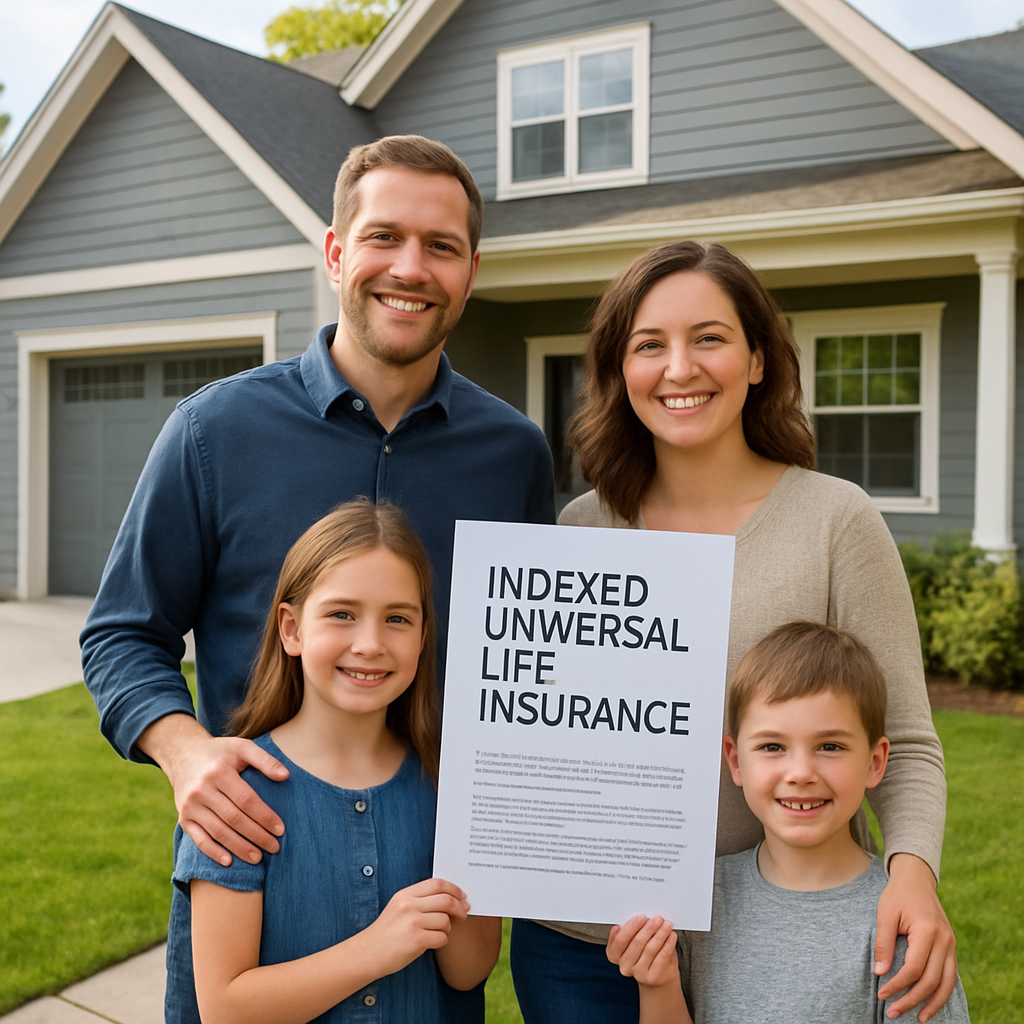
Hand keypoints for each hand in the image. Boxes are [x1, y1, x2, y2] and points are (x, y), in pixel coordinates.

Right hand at [138, 714, 288, 865]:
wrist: (183, 755)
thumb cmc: (220, 752)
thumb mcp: (242, 747)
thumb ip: (265, 760)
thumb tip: (286, 776)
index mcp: (219, 772)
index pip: (246, 799)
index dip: (264, 816)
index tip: (281, 829)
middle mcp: (202, 790)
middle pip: (233, 818)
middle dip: (256, 835)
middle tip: (275, 847)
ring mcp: (190, 806)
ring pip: (218, 831)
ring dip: (239, 847)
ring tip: (258, 858)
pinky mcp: (183, 818)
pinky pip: (198, 839)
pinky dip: (213, 852)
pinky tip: (229, 861)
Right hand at [362, 879, 470, 977]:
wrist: (368, 953)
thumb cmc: (386, 932)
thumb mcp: (398, 907)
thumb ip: (419, 899)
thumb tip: (449, 897)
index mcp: (405, 894)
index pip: (437, 884)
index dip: (454, 889)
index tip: (462, 896)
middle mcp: (409, 905)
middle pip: (446, 900)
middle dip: (459, 907)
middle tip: (464, 913)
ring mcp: (413, 922)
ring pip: (445, 920)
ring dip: (448, 928)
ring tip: (441, 932)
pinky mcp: (416, 940)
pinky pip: (441, 937)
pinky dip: (442, 940)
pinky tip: (434, 942)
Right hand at [607, 915, 679, 988]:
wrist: (658, 976)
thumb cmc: (644, 953)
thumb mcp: (633, 941)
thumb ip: (632, 931)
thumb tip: (641, 918)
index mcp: (615, 954)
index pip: (620, 940)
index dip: (630, 928)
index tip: (641, 917)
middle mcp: (624, 966)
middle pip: (636, 943)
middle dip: (648, 928)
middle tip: (657, 919)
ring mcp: (638, 974)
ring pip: (650, 949)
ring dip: (660, 934)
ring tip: (667, 925)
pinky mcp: (653, 978)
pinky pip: (662, 957)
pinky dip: (668, 944)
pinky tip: (671, 936)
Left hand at [874, 854, 956, 1020]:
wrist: (916, 879)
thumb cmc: (897, 895)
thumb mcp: (885, 914)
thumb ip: (883, 943)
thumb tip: (880, 972)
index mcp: (927, 931)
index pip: (913, 968)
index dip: (898, 985)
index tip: (882, 994)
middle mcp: (944, 941)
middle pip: (931, 981)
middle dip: (912, 1000)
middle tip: (893, 1012)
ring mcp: (951, 945)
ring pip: (946, 984)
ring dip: (932, 1004)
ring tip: (918, 1018)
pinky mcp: (951, 948)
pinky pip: (950, 976)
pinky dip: (941, 993)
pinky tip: (930, 1003)